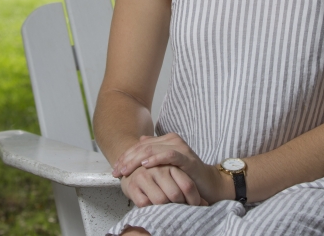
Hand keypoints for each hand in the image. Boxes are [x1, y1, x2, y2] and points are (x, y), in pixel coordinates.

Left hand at [113, 133, 228, 203]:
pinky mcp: (187, 158)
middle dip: (127, 159)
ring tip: (126, 169)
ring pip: (152, 149)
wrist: (208, 184)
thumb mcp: (167, 163)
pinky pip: (169, 156)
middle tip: (116, 171)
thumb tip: (140, 140)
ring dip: (136, 160)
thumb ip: (155, 150)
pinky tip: (145, 164)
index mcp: (166, 140)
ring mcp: (180, 148)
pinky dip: (155, 159)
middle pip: (143, 146)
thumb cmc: (186, 175)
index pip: (140, 145)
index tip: (115, 169)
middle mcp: (172, 140)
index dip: (126, 156)